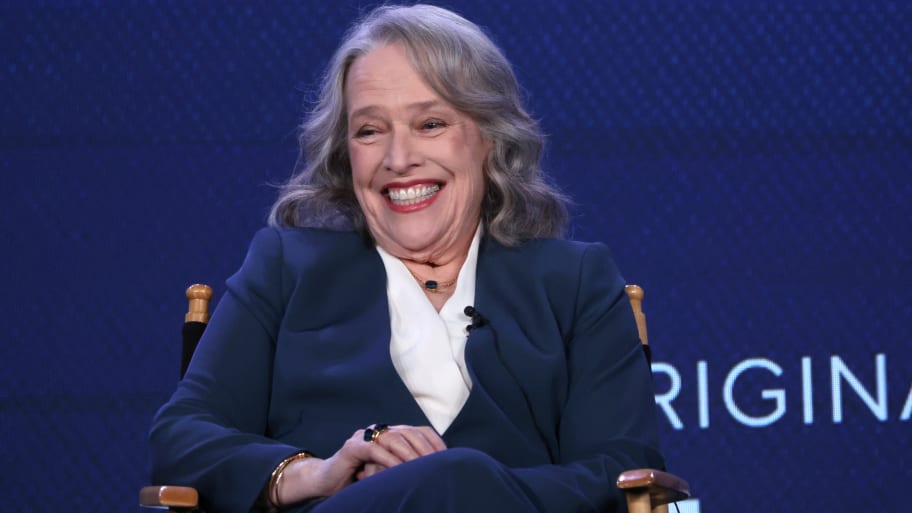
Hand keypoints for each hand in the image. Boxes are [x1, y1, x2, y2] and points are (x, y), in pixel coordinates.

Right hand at [277, 424, 446, 503]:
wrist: (327, 482)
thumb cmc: (360, 479)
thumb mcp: (388, 471)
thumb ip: (405, 466)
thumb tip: (434, 472)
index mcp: (390, 433)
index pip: (419, 431)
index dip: (434, 442)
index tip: (447, 457)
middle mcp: (379, 430)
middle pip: (409, 432)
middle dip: (425, 448)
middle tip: (437, 464)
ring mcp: (364, 436)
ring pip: (393, 439)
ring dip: (410, 454)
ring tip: (421, 468)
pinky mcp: (351, 447)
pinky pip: (374, 450)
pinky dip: (388, 460)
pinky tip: (398, 470)